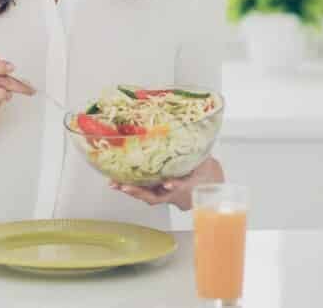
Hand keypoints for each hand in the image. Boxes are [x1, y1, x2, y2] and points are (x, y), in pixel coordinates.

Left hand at [110, 157, 224, 210]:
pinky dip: (129, 186)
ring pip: (148, 196)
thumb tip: (191, 126)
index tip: (168, 184)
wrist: (207, 182)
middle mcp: (176, 192)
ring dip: (131, 191)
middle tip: (127, 187)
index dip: (176, 185)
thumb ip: (196, 147)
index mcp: (191, 183)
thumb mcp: (203, 157)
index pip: (184, 185)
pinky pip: (143, 192)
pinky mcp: (157, 192)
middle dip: (142, 192)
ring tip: (115, 184)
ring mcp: (166, 194)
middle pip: (159, 196)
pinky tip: (115, 181)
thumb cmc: (203, 167)